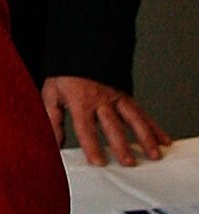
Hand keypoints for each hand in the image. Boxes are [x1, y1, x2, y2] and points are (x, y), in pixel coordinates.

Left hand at [43, 74, 169, 167]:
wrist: (82, 51)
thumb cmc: (66, 75)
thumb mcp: (52, 95)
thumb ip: (53, 121)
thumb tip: (54, 143)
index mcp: (81, 101)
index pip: (86, 127)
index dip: (92, 145)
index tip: (98, 161)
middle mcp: (101, 100)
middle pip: (113, 125)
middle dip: (122, 145)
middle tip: (128, 162)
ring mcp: (117, 97)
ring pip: (134, 119)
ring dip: (145, 137)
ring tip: (153, 154)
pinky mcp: (127, 97)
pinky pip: (142, 113)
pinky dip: (154, 127)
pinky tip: (162, 139)